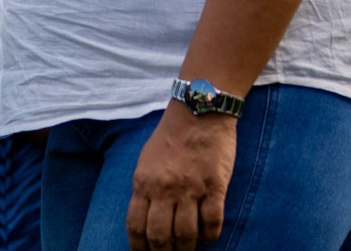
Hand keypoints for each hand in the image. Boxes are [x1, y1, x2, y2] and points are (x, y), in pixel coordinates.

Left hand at [126, 104, 235, 250]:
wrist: (198, 112)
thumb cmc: (170, 136)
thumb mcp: (146, 160)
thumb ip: (145, 188)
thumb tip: (145, 218)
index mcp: (143, 182)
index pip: (135, 225)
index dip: (139, 248)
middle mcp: (164, 189)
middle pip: (159, 236)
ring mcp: (190, 189)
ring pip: (186, 235)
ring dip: (187, 248)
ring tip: (188, 249)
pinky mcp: (214, 187)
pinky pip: (212, 223)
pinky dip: (210, 235)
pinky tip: (208, 235)